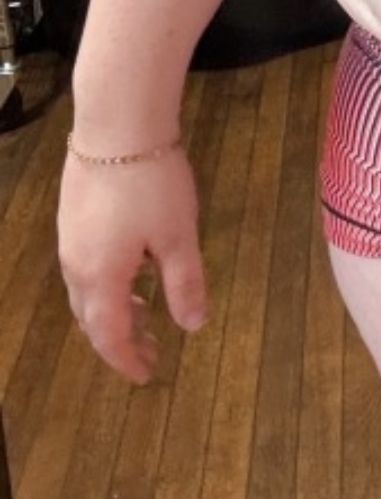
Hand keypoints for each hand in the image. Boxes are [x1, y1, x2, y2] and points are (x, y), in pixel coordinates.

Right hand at [58, 149, 207, 383]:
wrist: (116, 123)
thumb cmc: (151, 183)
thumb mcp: (178, 237)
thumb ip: (184, 284)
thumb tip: (193, 327)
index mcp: (100, 278)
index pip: (109, 336)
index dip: (127, 360)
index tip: (147, 375)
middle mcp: (75, 265)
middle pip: (91, 318)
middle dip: (119, 339)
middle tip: (151, 350)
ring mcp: (69, 239)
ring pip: (85, 292)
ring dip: (111, 311)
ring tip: (144, 314)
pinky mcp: (71, 216)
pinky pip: (84, 268)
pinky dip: (105, 285)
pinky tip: (131, 269)